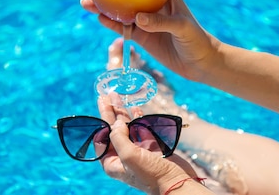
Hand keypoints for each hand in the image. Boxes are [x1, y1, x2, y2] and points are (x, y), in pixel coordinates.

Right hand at [81, 0, 221, 80]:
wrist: (200, 64)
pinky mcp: (141, 37)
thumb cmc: (197, 39)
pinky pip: (123, 29)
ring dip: (105, 8)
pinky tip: (100, 19)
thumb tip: (138, 19)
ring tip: (87, 3)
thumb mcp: (182, 27)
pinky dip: (111, 24)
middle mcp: (153, 6)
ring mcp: (145, 22)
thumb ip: (161, 22)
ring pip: (122, 12)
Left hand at [96, 41, 204, 193]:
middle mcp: (123, 156)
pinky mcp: (150, 146)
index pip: (103, 136)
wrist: (176, 182)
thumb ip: (119, 137)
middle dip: (110, 112)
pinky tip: (134, 107)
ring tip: (117, 96)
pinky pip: (140, 128)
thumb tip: (116, 122)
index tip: (102, 102)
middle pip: (113, 129)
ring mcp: (137, 150)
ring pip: (127, 127)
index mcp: (112, 162)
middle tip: (106, 95)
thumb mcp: (129, 156)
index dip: (102, 118)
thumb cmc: (150, 175)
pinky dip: (137, 117)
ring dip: (122, 112)